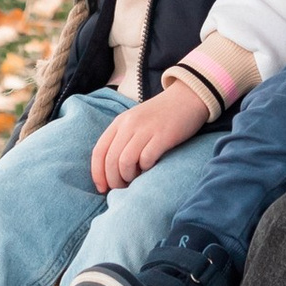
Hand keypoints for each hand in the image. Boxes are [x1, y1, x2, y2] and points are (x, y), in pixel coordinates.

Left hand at [90, 83, 210, 189]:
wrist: (188, 97)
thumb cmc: (161, 115)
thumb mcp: (135, 122)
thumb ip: (123, 139)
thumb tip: (112, 171)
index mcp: (119, 122)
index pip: (99, 151)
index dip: (97, 173)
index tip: (102, 188)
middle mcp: (129, 125)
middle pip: (111, 160)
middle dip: (113, 180)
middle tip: (122, 188)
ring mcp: (146, 129)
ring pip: (125, 162)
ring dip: (128, 177)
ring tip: (136, 179)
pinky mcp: (163, 136)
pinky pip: (146, 158)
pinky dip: (146, 169)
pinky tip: (151, 168)